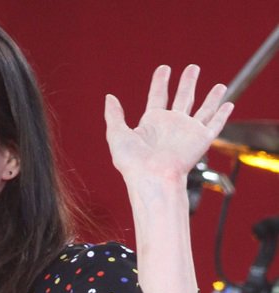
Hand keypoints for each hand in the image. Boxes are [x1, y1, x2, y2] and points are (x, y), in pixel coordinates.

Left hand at [104, 64, 233, 182]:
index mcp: (152, 123)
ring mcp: (188, 132)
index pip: (158, 96)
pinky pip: (215, 123)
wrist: (152, 178)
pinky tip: (229, 104)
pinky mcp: (202, 139)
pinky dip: (223, 114)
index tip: (164, 69)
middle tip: (192, 68)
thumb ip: (114, 115)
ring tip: (220, 85)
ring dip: (212, 97)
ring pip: (204, 109)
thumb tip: (109, 97)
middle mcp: (171, 125)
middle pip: (183, 98)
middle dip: (188, 83)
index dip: (160, 82)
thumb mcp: (117, 134)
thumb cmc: (133, 163)